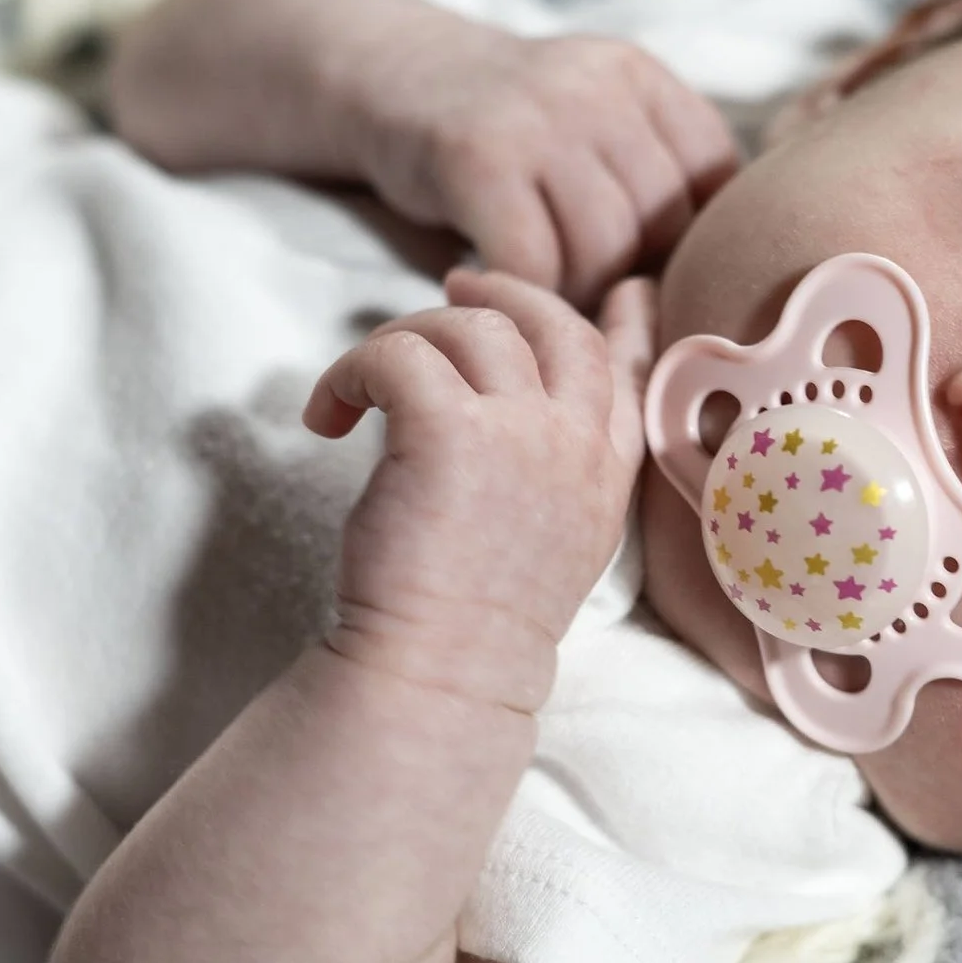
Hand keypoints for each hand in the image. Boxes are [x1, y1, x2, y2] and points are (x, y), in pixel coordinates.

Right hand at [108, 0, 738, 312]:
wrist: (382, 71)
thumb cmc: (500, 128)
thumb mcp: (591, 119)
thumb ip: (651, 171)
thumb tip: (710, 281)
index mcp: (641, 76)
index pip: (715, 181)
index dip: (687, 242)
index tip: (642, 267)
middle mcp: (599, 86)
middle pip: (661, 227)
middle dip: (629, 279)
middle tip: (581, 294)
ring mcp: (539, 116)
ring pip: (603, 252)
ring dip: (572, 294)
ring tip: (535, 290)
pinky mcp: (478, 155)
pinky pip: (533, 263)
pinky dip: (517, 292)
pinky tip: (484, 278)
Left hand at [305, 269, 655, 708]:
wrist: (444, 674)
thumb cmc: (479, 626)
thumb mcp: (558, 546)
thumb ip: (558, 476)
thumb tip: (518, 418)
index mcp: (604, 473)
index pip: (632, 368)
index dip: (626, 318)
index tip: (621, 288)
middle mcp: (574, 442)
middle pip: (553, 322)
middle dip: (503, 293)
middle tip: (450, 288)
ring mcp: (520, 431)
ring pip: (470, 325)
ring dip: (406, 338)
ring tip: (360, 389)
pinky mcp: (448, 430)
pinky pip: (398, 355)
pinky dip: (353, 371)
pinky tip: (328, 418)